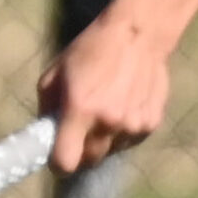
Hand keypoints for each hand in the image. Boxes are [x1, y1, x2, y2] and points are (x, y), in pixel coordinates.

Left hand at [36, 11, 168, 172]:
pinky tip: (123, 106)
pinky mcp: (151, 124)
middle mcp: (109, 123)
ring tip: (104, 110)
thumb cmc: (91, 49)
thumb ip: (47, 108)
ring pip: (111, 151)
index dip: (57, 164)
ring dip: (103, 140)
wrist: (138, 34)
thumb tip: (45, 133)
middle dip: (79, 152)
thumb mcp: (55, 73)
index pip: (65, 163)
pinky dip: (122, 132)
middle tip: (77, 131)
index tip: (55, 155)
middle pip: (89, 161)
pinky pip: (130, 140)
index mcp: (81, 110)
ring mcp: (134, 126)